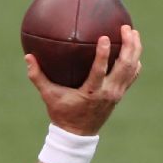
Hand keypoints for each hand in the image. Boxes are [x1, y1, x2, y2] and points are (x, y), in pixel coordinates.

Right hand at [26, 25, 142, 135]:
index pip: (100, 71)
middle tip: (126, 28)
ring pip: (132, 69)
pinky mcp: (120, 94)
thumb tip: (28, 57)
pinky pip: (132, 75)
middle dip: (128, 45)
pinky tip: (133, 50)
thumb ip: (38, 77)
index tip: (105, 37)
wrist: (77, 135)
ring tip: (133, 32)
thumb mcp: (48, 96)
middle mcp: (108, 92)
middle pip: (124, 66)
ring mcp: (117, 94)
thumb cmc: (62, 114)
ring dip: (135, 50)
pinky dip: (134, 61)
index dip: (103, 54)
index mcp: (91, 92)